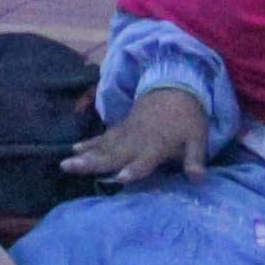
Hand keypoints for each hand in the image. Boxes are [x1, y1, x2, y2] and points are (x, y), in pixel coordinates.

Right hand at [59, 85, 217, 184]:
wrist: (176, 85)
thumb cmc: (188, 118)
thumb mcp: (197, 138)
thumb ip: (195, 159)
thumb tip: (198, 179)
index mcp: (156, 145)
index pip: (143, 161)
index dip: (133, 170)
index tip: (120, 178)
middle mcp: (137, 140)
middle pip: (112, 155)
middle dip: (92, 163)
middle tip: (70, 168)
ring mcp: (126, 133)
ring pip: (102, 147)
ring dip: (84, 155)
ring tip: (65, 163)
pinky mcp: (122, 127)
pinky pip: (103, 137)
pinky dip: (89, 143)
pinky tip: (74, 149)